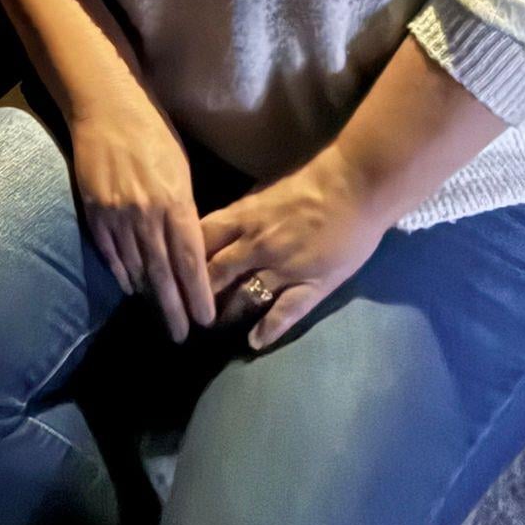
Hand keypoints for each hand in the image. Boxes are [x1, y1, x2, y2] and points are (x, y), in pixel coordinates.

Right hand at [69, 96, 216, 342]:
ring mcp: (117, 215)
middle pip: (163, 273)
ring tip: (161, 315)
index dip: (198, 293)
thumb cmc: (153, 132)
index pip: (190, 260)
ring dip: (149, 294)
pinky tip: (130, 286)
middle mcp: (146, 214)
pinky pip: (108, 252)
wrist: (106, 107)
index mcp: (175, 202)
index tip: (205, 319)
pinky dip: (120, 272)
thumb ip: (184, 208)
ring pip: (135, 267)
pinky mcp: (94, 211)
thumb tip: (188, 244)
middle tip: (182, 336)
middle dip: (174, 308)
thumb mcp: (180, 168)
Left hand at [202, 148, 390, 350]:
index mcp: (243, 216)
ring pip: (244, 296)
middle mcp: (256, 244)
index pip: (200, 240)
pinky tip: (253, 343)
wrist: (355, 185)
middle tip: (184, 309)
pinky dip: (267, 329)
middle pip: (216, 272)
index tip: (170, 272)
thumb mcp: (264, 190)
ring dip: (227, 314)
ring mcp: (284, 268)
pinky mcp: (312, 285)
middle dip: (197, 292)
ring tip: (212, 329)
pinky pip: (284, 312)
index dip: (182, 257)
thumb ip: (241, 214)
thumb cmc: (311, 182)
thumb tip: (216, 230)